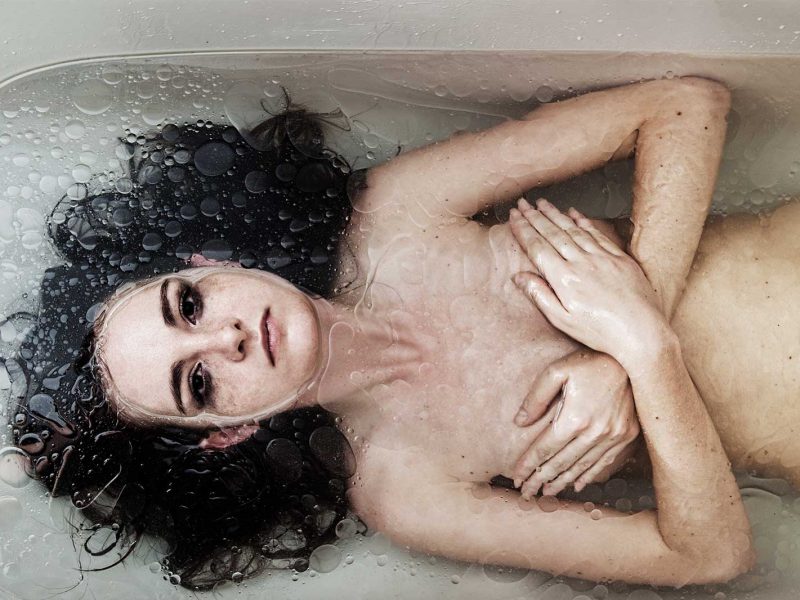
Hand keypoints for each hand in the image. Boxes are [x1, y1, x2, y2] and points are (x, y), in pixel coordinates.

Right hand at [509, 198, 667, 366]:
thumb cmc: (600, 332)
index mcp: (564, 278)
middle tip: (522, 204)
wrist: (641, 332)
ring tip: (542, 203)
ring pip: (573, 230)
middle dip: (535, 217)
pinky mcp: (619, 258)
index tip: (513, 217)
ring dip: (555, 214)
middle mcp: (581, 262)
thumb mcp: (562, 320)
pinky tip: (574, 213)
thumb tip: (519, 277)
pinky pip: (597, 234)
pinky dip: (583, 221)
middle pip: (553, 234)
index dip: (523, 230)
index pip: (538, 247)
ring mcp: (601, 257)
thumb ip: (540, 295)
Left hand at [511, 350, 640, 497]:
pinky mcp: (627, 435)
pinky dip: (588, 475)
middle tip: (527, 494)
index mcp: (575, 418)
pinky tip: (576, 484)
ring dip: (562, 482)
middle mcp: (595, 432)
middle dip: (540, 480)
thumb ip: (536, 397)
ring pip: (582, 467)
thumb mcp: (557, 371)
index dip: (529, 465)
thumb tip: (519, 422)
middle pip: (561, 462)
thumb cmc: (590, 362)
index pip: (545, 449)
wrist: (633, 359)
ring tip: (547, 493)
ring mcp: (614, 436)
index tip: (516, 478)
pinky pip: (604, 462)